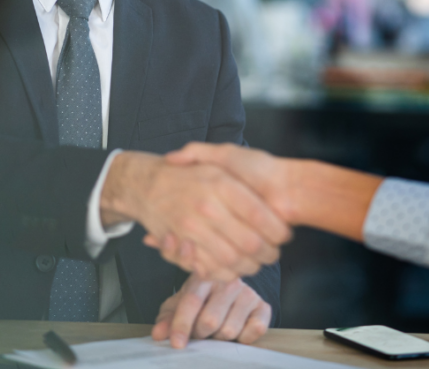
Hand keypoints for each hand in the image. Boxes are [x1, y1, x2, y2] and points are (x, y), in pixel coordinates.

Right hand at [101, 151, 290, 280]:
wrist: (144, 183)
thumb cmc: (192, 172)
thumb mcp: (219, 156)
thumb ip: (248, 168)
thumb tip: (265, 190)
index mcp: (222, 184)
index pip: (259, 213)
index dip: (276, 230)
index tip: (284, 236)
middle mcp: (209, 207)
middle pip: (251, 242)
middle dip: (267, 253)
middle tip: (273, 254)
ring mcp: (194, 227)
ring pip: (232, 258)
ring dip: (249, 265)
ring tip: (257, 263)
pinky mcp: (181, 244)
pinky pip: (209, 267)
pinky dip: (223, 273)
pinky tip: (232, 268)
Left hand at [152, 275, 270, 347]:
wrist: (228, 290)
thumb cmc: (200, 298)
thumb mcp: (178, 304)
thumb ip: (166, 319)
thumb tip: (159, 334)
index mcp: (204, 276)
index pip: (191, 301)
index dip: (182, 325)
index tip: (176, 343)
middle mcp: (228, 281)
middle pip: (210, 321)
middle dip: (200, 334)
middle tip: (199, 332)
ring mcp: (248, 293)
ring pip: (230, 330)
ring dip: (219, 337)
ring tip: (217, 328)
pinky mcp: (263, 306)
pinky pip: (255, 331)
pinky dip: (243, 338)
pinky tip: (237, 329)